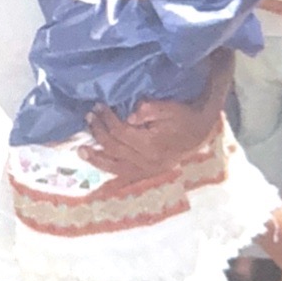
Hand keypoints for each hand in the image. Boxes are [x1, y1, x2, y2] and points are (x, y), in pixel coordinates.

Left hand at [80, 100, 220, 183]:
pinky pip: (124, 174)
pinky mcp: (148, 173)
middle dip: (99, 132)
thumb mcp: (169, 108)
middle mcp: (149, 162)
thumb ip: (149, 110)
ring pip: (116, 168)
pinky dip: (109, 168)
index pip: (122, 133)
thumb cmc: (183, 117)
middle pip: (115, 149)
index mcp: (153, 146)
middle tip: (88, 117)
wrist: (201, 132)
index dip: (107, 119)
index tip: (98, 106)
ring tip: (80, 150)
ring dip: (97, 158)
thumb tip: (130, 116)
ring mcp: (148, 170)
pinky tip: (96, 163)